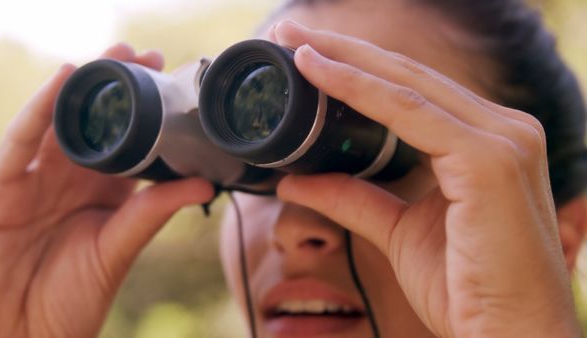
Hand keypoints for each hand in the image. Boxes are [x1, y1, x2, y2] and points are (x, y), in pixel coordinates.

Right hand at [0, 44, 213, 337]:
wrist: (23, 335)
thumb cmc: (71, 298)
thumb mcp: (118, 248)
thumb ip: (153, 211)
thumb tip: (205, 183)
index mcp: (101, 193)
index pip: (124, 141)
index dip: (144, 111)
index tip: (169, 80)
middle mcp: (69, 180)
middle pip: (92, 123)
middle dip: (117, 88)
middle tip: (148, 56)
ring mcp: (34, 180)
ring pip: (57, 122)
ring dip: (84, 87)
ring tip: (114, 56)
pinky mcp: (1, 187)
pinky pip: (21, 140)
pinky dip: (39, 108)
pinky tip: (64, 79)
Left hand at [273, 21, 579, 337]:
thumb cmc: (467, 289)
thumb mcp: (397, 231)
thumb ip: (353, 198)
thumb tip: (296, 179)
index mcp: (487, 142)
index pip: (413, 91)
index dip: (358, 67)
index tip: (308, 53)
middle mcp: (504, 130)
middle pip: (408, 76)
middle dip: (344, 50)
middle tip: (292, 30)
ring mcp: (503, 139)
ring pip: (406, 86)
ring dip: (344, 59)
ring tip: (295, 41)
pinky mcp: (491, 159)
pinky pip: (409, 113)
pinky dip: (358, 89)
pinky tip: (318, 72)